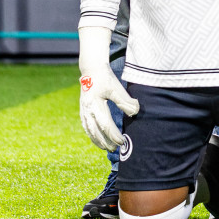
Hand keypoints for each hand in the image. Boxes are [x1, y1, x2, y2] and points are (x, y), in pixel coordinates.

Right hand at [77, 25, 136, 150]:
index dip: (114, 135)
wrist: (91, 70)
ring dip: (97, 140)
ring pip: (89, 130)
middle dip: (105, 141)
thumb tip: (135, 112)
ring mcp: (83, 111)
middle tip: (115, 149)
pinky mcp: (83, 110)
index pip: (106, 125)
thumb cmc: (105, 78)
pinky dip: (91, 134)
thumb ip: (125, 101)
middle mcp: (87, 110)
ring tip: (106, 148)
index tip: (122, 141)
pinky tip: (96, 139)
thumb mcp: (116, 88)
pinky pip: (86, 126)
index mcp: (95, 105)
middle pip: (96, 131)